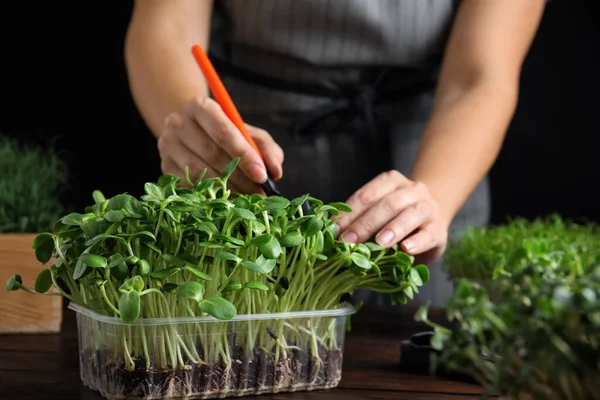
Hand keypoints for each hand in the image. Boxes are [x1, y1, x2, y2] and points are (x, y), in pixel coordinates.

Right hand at [158, 96, 283, 192]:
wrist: (191, 130)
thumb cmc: (225, 131)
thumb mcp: (249, 133)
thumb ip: (266, 148)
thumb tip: (275, 171)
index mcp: (201, 106)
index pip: (224, 133)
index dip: (244, 156)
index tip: (262, 176)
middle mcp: (179, 122)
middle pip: (212, 154)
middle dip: (240, 177)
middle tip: (259, 192)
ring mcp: (167, 145)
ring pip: (200, 173)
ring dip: (227, 189)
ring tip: (247, 198)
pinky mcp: (164, 166)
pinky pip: (190, 185)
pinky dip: (211, 195)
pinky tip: (228, 199)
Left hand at [336, 170, 448, 264]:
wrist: (433, 217)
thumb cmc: (396, 217)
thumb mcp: (378, 211)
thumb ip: (359, 218)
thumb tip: (331, 233)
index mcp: (390, 182)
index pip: (366, 195)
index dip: (349, 213)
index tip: (334, 231)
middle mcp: (411, 190)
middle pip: (386, 204)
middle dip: (365, 223)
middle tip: (350, 241)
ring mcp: (427, 208)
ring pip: (410, 214)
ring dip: (393, 228)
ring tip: (380, 243)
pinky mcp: (439, 229)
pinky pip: (428, 233)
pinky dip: (417, 241)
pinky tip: (406, 249)